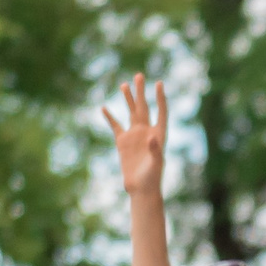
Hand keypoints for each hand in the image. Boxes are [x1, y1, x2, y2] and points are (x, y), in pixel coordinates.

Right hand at [104, 73, 167, 198]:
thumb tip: (152, 136)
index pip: (160, 111)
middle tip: (139, 75)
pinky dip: (110, 117)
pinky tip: (104, 107)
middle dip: (141, 92)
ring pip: (131, 113)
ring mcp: (134, 136)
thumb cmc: (152, 178)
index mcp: (158, 134)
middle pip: (144, 107)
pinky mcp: (123, 143)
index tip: (158, 84)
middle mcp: (147, 132)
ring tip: (124, 84)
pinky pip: (115, 126)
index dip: (160, 98)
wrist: (141, 189)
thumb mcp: (156, 163)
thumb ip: (155, 149)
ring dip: (128, 99)